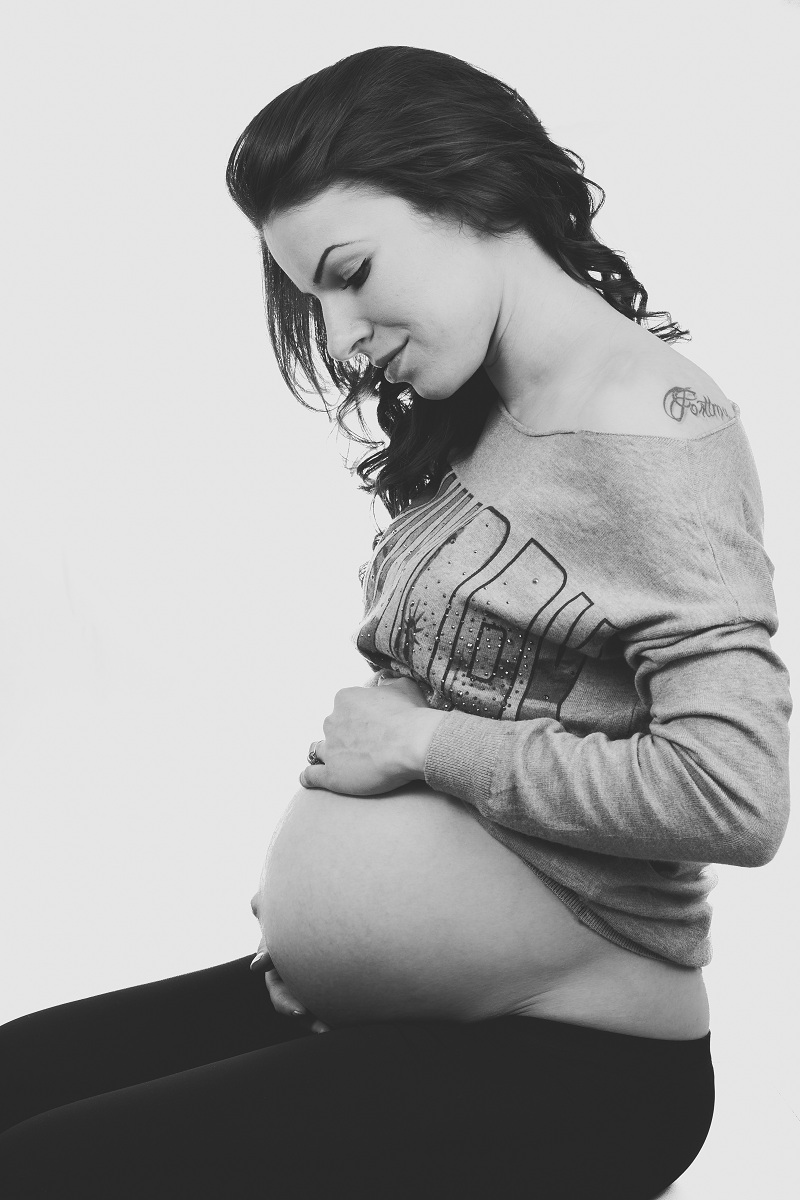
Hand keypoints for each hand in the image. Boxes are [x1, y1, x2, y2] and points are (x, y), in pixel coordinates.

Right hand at [249, 909, 329, 1032]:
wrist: (298, 930)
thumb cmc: (281, 935)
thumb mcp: (271, 942)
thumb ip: (266, 953)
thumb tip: (256, 966)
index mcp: (277, 984)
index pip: (281, 999)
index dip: (288, 1007)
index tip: (300, 1012)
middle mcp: (293, 992)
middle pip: (301, 1012)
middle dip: (312, 1022)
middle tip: (325, 1030)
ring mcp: (308, 992)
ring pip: (317, 1010)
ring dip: (326, 1020)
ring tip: (340, 1027)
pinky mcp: (324, 989)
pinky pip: (330, 1000)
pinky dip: (339, 1007)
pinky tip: (353, 1013)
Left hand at [300, 675, 447, 795]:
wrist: (412, 744)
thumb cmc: (410, 715)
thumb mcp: (404, 687)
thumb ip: (390, 683)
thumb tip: (384, 682)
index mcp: (344, 698)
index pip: (344, 707)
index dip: (357, 717)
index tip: (371, 726)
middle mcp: (332, 721)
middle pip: (332, 728)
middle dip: (343, 736)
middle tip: (364, 746)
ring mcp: (329, 748)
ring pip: (318, 750)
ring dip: (327, 754)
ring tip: (339, 762)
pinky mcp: (331, 774)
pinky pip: (310, 775)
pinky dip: (310, 777)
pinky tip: (311, 780)